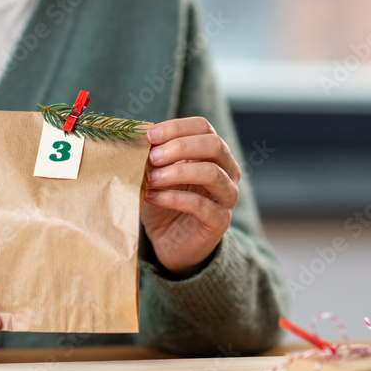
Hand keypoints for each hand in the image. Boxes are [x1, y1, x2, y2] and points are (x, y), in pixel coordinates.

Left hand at [142, 117, 240, 275]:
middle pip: (214, 145)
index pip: (203, 127)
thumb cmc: (164, 202)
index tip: (149, 135)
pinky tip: (152, 197)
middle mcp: (228, 171)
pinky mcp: (220, 221)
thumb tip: (142, 139)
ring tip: (150, 178)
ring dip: (177, 172)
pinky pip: (200, 204)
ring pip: (211, 173)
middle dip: (180, 147)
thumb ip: (154, 157)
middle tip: (151, 156)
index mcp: (214, 153)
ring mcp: (228, 196)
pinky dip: (172, 198)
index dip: (176, 127)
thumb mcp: (156, 174)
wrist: (170, 243)